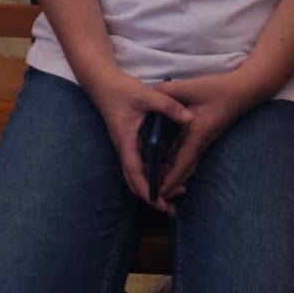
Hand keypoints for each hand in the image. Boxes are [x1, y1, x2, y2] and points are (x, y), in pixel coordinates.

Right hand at [81, 70, 192, 211]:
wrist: (103, 82)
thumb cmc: (121, 89)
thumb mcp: (146, 95)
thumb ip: (168, 105)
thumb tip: (190, 118)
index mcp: (126, 142)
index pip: (134, 173)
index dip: (146, 190)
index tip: (159, 204)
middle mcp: (126, 149)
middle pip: (136, 180)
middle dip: (152, 197)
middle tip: (171, 209)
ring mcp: (129, 146)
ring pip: (141, 173)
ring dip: (156, 184)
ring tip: (177, 194)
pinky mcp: (133, 140)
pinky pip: (145, 161)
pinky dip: (157, 170)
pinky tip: (172, 172)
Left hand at [152, 73, 262, 202]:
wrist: (244, 90)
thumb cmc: (219, 89)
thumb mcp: (190, 87)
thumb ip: (167, 92)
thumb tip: (148, 96)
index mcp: (197, 134)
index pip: (182, 162)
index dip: (170, 179)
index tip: (159, 193)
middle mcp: (200, 142)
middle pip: (183, 169)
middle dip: (169, 183)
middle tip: (153, 194)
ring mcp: (202, 140)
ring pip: (185, 163)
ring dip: (171, 173)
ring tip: (154, 181)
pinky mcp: (202, 135)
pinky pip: (186, 153)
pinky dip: (175, 161)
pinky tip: (162, 162)